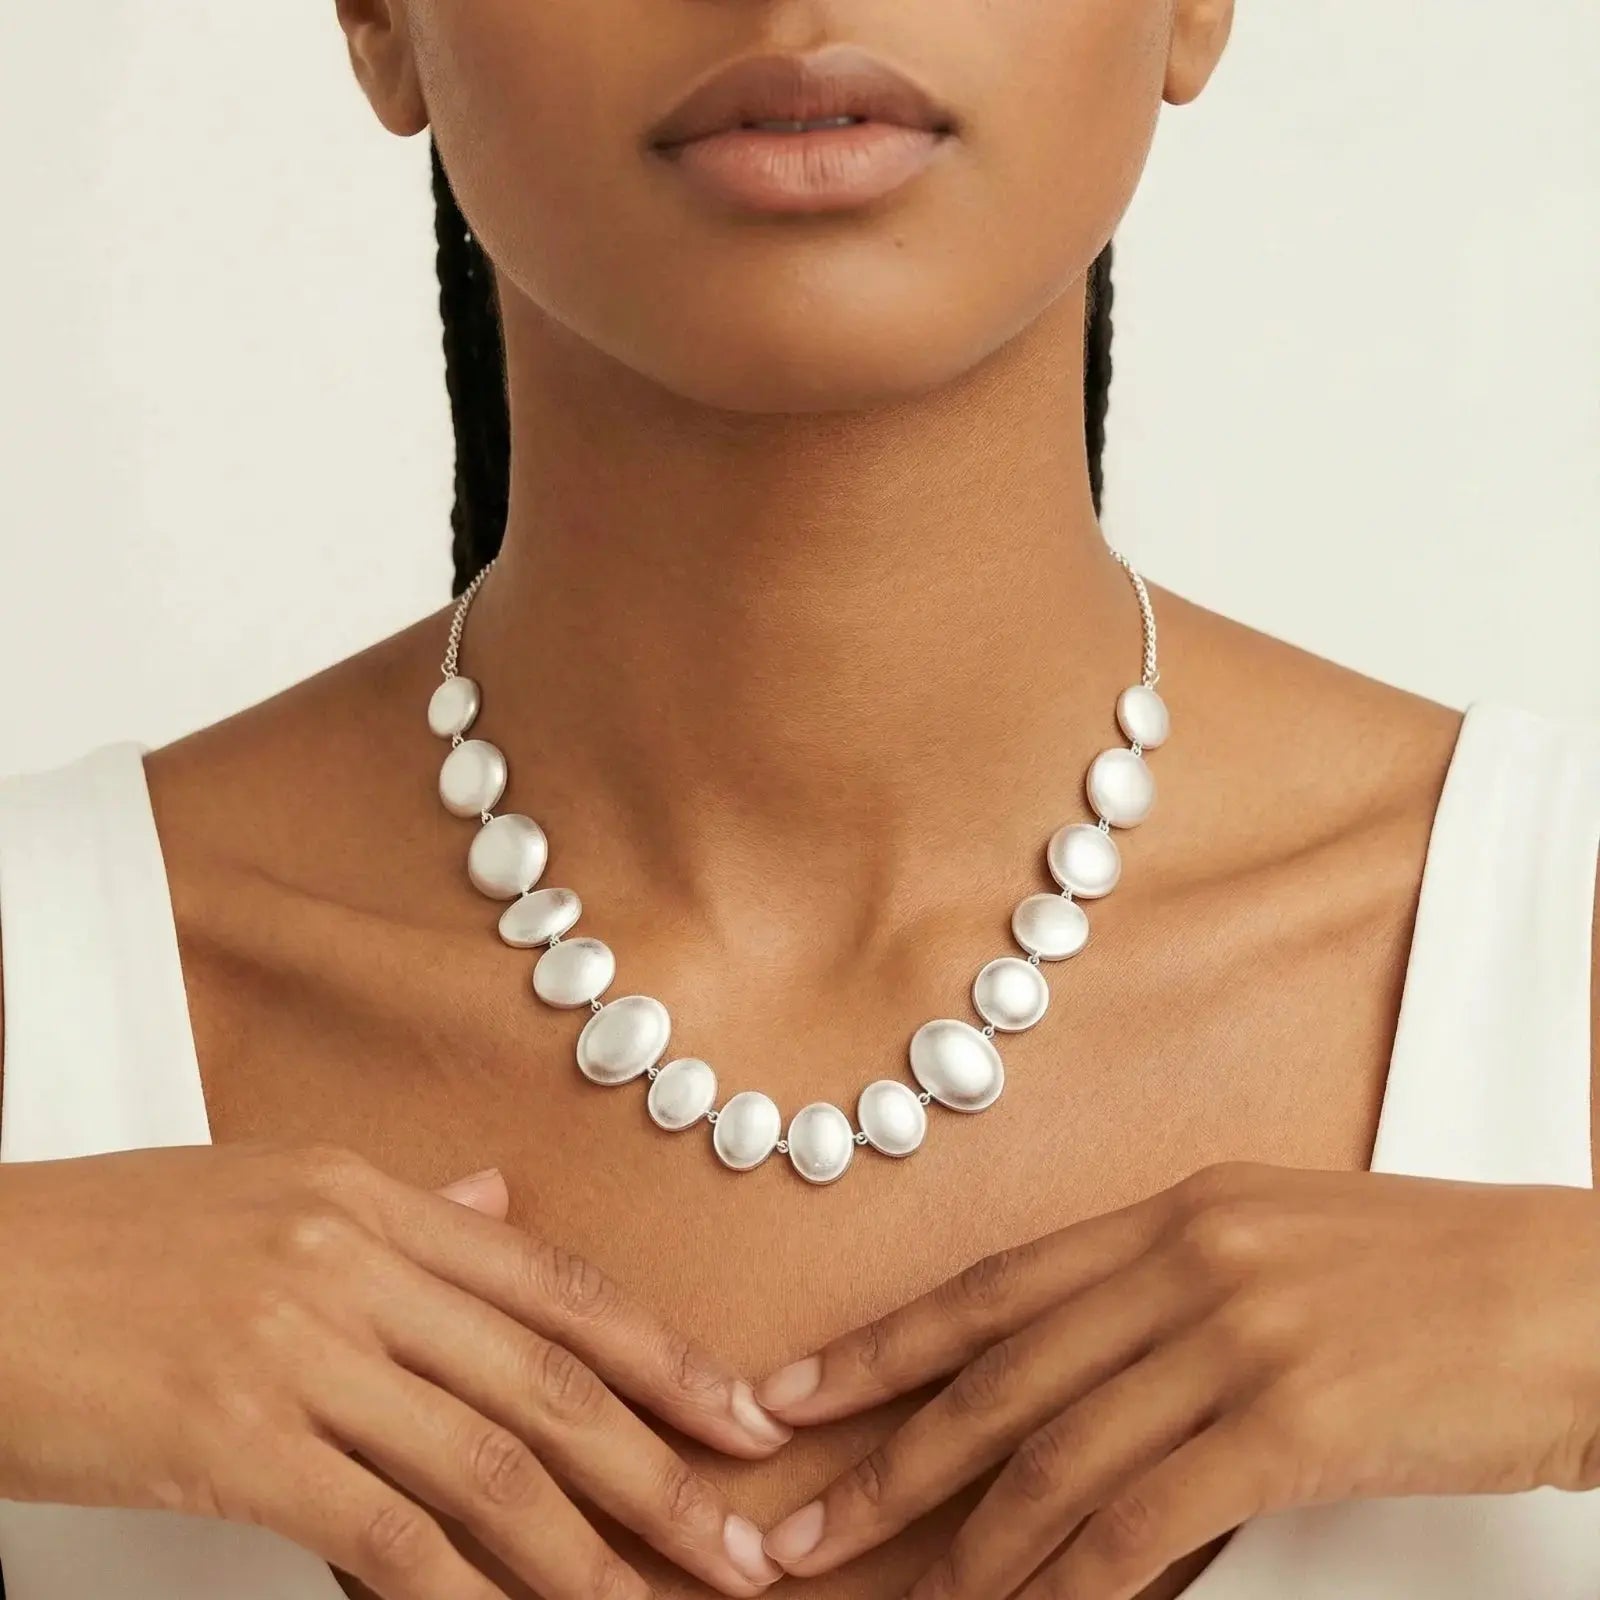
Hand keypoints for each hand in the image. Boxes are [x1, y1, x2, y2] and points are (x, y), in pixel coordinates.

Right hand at [0, 1143, 786, 1599]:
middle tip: (736, 1542)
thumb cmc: (109, 1241)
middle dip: (657, 1468)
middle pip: (545, 1378)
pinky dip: (460, 1594)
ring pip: (485, 1461)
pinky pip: (380, 1533)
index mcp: (372, 1196)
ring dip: (583, 1550)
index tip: (738, 1416)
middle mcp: (353, 1262)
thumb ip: (402, 1210)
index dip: (661, 1358)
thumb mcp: (271, 1188)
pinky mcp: (232, 1441)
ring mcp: (296, 1349)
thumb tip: (501, 1205)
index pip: (555, 1283)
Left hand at [754, 1161, 1599, 1599]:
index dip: (880, 1346)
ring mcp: (1233, 1338)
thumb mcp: (1274, 1247)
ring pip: (1056, 1459)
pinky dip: (1069, 1583)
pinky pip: (1144, 1520)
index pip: (990, 1289)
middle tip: (795, 1525)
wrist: (1569, 1295)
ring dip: (963, 1546)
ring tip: (893, 1599)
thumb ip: (1165, 1295)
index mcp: (1169, 1214)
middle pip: (996, 1378)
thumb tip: (1072, 1370)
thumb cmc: (1430, 1276)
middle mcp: (1182, 1263)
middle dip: (884, 1460)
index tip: (793, 1393)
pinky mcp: (1292, 1423)